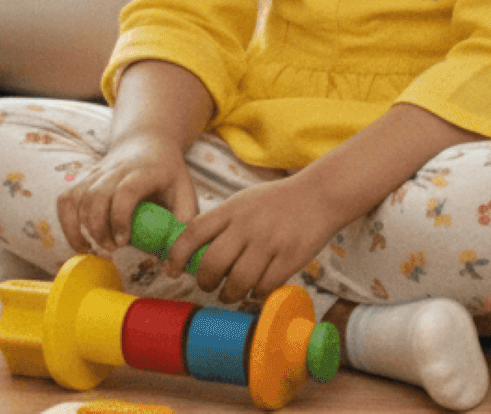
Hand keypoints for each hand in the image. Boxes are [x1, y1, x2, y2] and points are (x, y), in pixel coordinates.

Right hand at [57, 127, 194, 260]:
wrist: (148, 141)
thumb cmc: (168, 173)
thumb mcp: (185, 191)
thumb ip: (184, 220)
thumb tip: (176, 253)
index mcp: (143, 173)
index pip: (125, 191)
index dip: (120, 218)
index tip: (123, 241)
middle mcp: (115, 170)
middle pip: (96, 196)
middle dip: (98, 228)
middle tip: (110, 250)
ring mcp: (96, 173)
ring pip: (76, 197)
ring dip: (79, 228)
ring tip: (92, 249)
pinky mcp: (84, 178)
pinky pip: (66, 199)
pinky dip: (67, 222)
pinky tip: (79, 240)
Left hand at [170, 173, 346, 304]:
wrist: (318, 196)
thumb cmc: (275, 202)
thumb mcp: (242, 202)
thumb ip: (220, 222)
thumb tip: (194, 250)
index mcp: (230, 210)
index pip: (193, 232)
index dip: (177, 255)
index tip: (171, 270)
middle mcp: (246, 226)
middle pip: (213, 263)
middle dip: (205, 282)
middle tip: (208, 286)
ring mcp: (269, 242)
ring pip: (238, 281)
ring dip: (229, 294)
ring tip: (230, 294)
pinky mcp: (290, 258)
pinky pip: (265, 286)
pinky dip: (256, 294)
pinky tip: (255, 291)